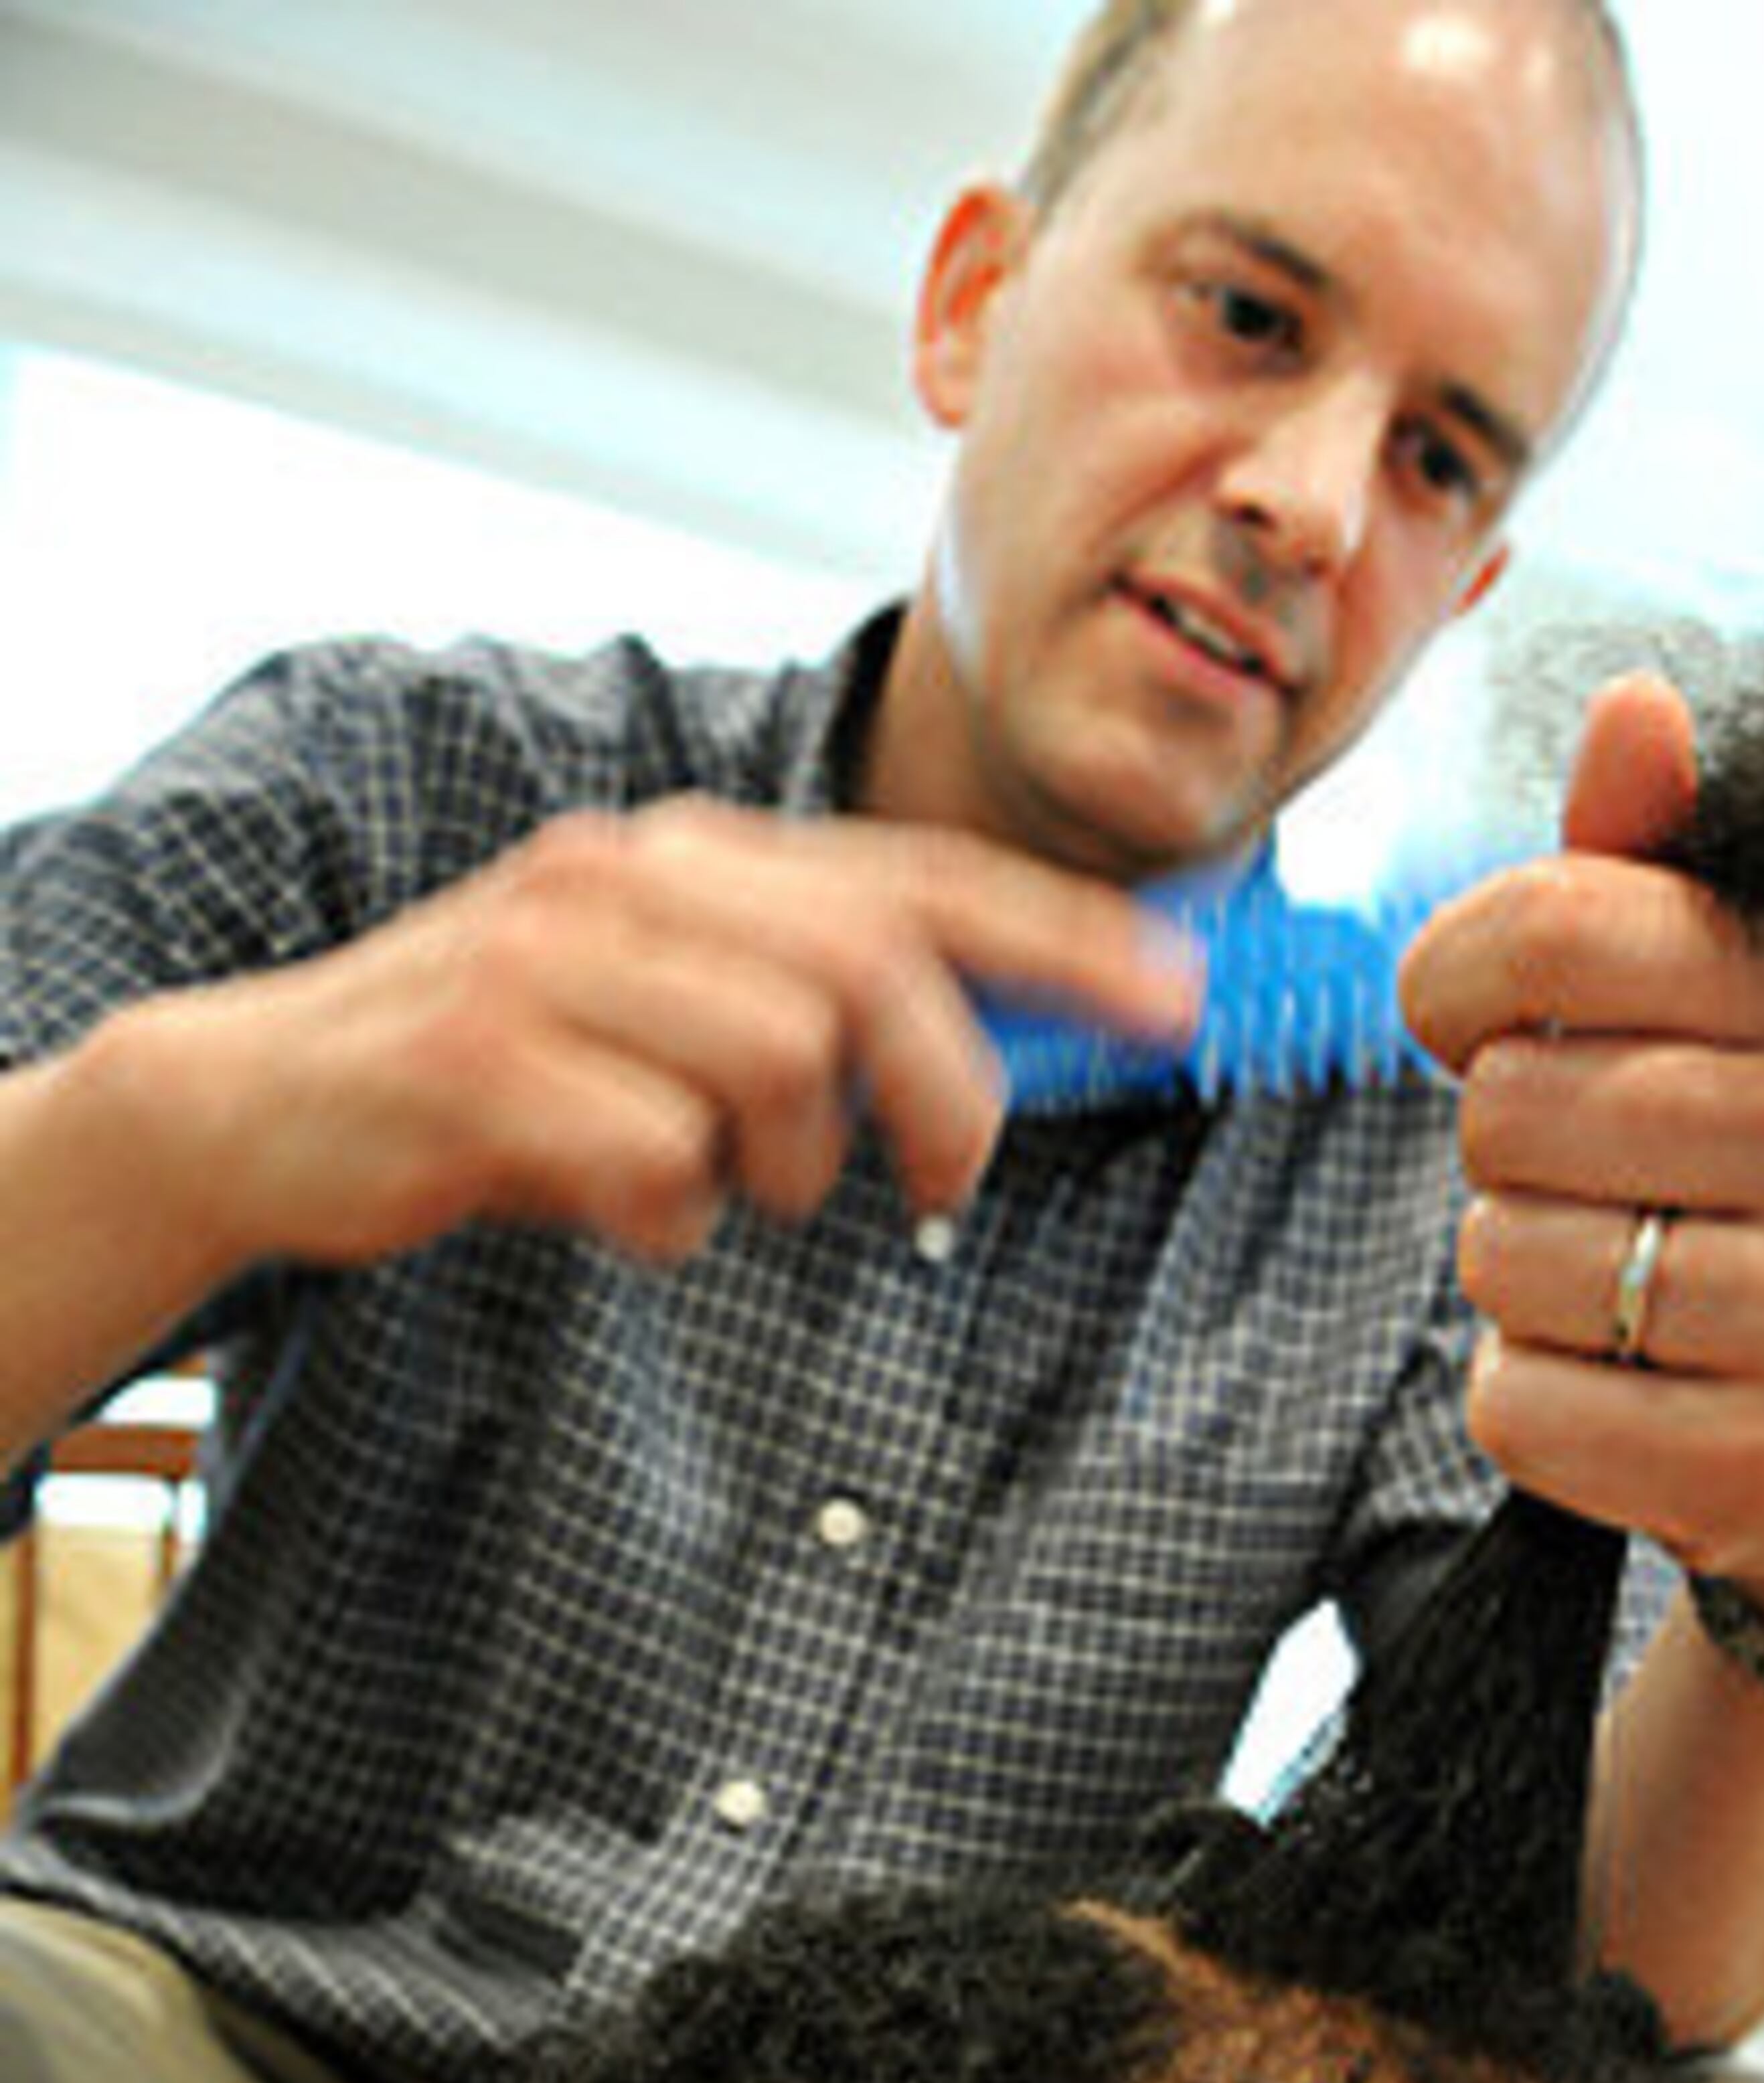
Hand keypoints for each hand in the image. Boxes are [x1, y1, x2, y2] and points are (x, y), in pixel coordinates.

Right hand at [120, 797, 1202, 1272]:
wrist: (261, 1103)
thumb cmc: (507, 1077)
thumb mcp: (666, 1016)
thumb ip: (808, 1012)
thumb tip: (993, 1057)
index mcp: (692, 862)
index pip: (923, 877)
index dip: (1067, 940)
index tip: (1181, 1002)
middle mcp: (627, 883)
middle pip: (875, 969)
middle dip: (947, 1092)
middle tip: (940, 1186)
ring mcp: (547, 967)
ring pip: (778, 1064)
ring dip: (786, 1169)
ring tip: (725, 1190)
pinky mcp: (480, 1069)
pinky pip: (654, 1163)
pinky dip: (662, 1218)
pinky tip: (614, 1213)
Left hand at [1398, 671, 1763, 1668]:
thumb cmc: (1761, 1199)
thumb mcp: (1723, 1022)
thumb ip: (1644, 878)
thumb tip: (1634, 705)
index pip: (1556, 926)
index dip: (1457, 981)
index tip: (1479, 1026)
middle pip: (1510, 1107)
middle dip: (1508, 1160)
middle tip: (1599, 1194)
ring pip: (1508, 1260)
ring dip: (1520, 1288)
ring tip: (1627, 1297)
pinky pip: (1519, 1407)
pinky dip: (1530, 1407)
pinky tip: (1626, 1396)